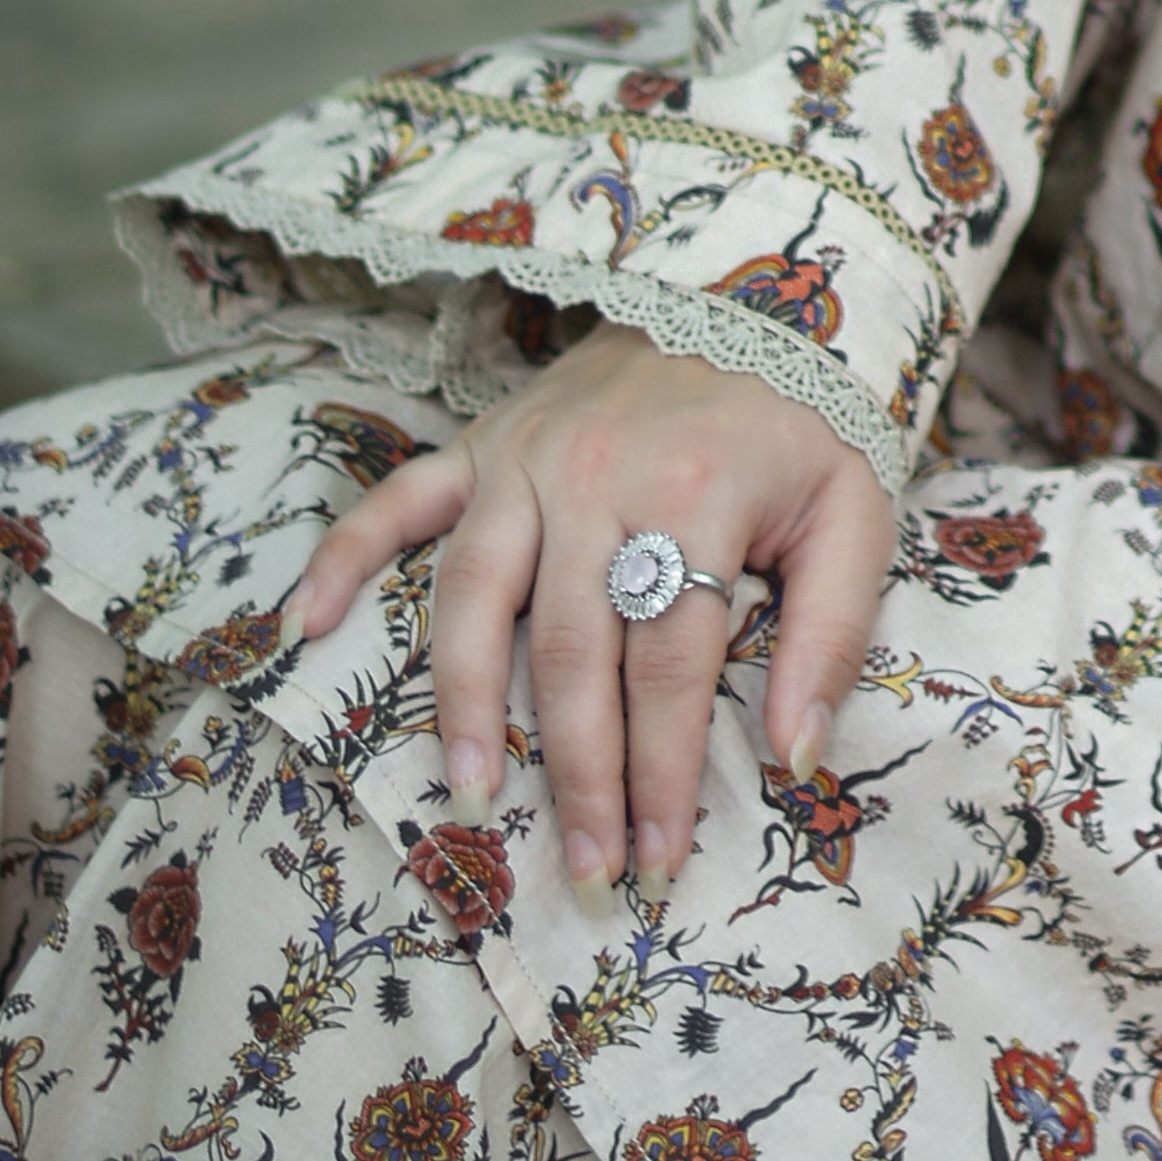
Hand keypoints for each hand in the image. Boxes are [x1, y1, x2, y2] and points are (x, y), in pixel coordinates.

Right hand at [285, 326, 897, 898]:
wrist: (752, 292)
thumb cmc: (805, 423)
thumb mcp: (855, 515)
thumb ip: (830, 632)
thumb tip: (792, 756)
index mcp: (697, 492)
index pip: (669, 663)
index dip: (662, 769)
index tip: (659, 855)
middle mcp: (598, 475)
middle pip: (571, 651)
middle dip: (577, 772)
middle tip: (582, 868)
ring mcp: (527, 456)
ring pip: (474, 596)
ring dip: (460, 701)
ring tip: (471, 793)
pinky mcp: (481, 439)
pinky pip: (395, 501)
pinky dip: (344, 560)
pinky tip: (306, 630)